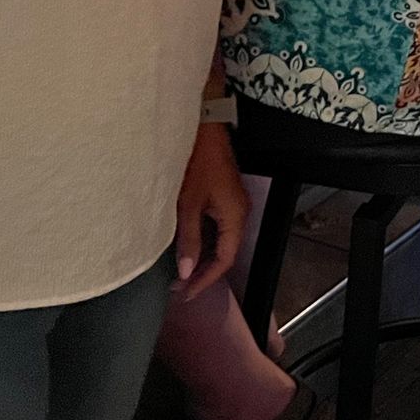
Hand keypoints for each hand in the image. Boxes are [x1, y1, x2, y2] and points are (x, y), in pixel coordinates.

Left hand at [172, 121, 248, 300]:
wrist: (203, 126)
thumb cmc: (196, 160)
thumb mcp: (188, 203)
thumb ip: (188, 239)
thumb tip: (186, 271)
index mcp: (235, 216)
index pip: (225, 259)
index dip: (205, 280)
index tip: (186, 293)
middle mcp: (239, 212)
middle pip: (225, 252)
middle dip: (203, 272)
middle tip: (180, 288)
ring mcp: (232, 203)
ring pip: (221, 240)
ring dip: (203, 257)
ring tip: (180, 272)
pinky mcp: (223, 195)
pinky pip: (217, 227)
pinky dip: (204, 241)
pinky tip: (187, 246)